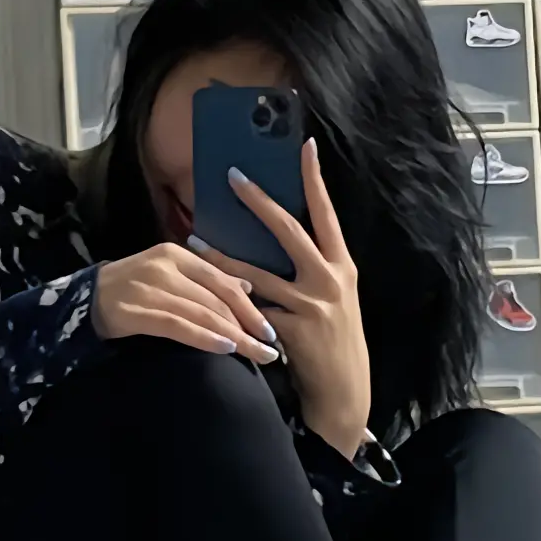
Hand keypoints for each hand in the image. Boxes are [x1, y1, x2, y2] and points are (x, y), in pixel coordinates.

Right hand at [92, 242, 279, 365]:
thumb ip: (207, 280)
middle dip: (249, 325)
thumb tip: (247, 285)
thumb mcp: (171, 276)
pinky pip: (178, 325)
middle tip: (272, 349)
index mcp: (177, 254)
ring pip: (202, 312)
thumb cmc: (133, 291)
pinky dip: (205, 337)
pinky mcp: (136, 311)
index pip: (222, 280)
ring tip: (256, 355)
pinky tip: (225, 348)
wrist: (85, 298)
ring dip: (234, 336)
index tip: (272, 330)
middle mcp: (166, 266)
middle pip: (217, 298)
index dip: (251, 306)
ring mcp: (150, 287)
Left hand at [189, 139, 370, 458]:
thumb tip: (282, 239)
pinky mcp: (289, 332)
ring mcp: (310, 306)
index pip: (327, 213)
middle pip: (289, 231)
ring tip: (195, 240)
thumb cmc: (336, 342)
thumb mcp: (337, 299)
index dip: (315, 179)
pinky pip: (249, 312)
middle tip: (233, 176)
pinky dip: (227, 304)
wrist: (344, 393)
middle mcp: (329, 279)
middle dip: (258, 201)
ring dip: (222, 258)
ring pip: (256, 274)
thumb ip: (314, 270)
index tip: (303, 146)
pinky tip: (203, 296)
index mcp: (342, 266)